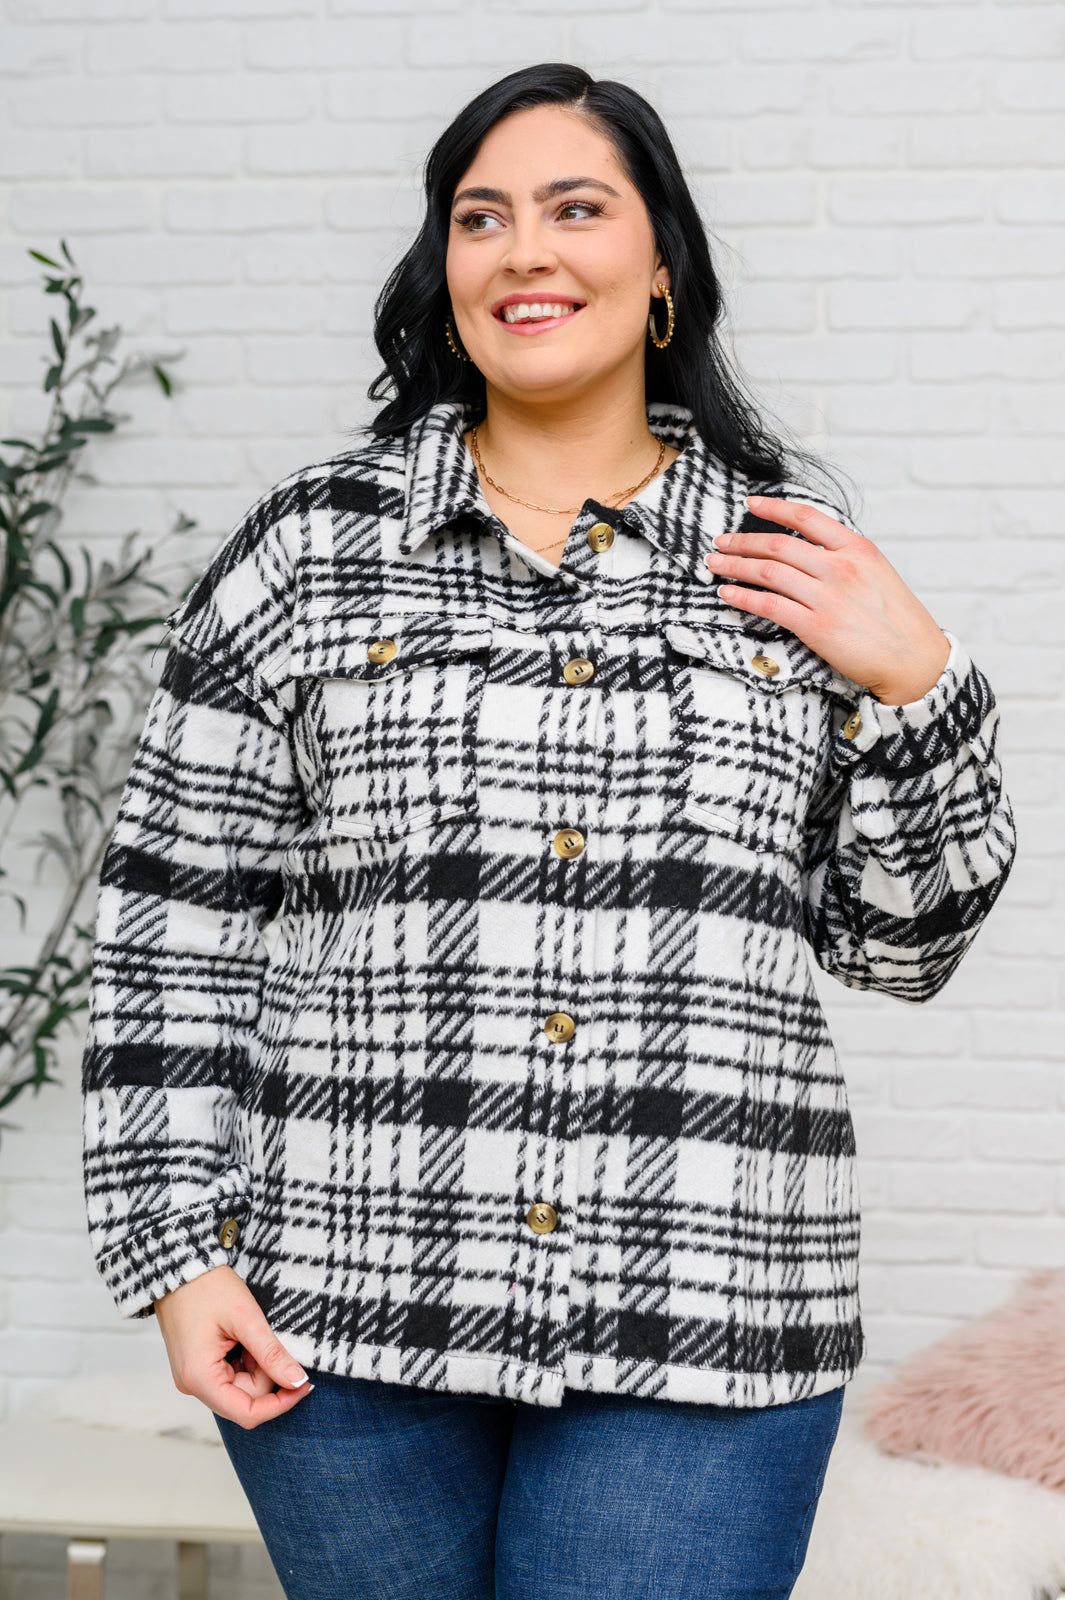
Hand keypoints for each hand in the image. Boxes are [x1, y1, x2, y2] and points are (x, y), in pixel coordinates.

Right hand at [154, 1264, 312, 1429]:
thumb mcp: (246, 1318)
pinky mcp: (199, 1366)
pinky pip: (231, 1375)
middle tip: (263, 1336)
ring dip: (255, 1364)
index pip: (246, 1413)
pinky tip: (241, 1335)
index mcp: (199, 1378)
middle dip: (265, 1373)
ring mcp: (194, 1376)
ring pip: (241, 1387)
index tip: (304, 1385)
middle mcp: (193, 1384)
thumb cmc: (206, 1287)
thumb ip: (272, 1354)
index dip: (280, 1404)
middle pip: (245, 1399)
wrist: (180, 1266)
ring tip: (248, 1331)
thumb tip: (297, 1381)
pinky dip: (245, 1359)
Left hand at [706, 496, 949, 705]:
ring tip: (715, 564)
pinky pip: (770, 605)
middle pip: (778, 546)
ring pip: (768, 572)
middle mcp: (841, 568)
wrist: (914, 660)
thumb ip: (845, 558)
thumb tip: (809, 550)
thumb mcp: (878, 574)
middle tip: (720, 543)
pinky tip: (727, 593)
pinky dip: (743, 597)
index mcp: (858, 549)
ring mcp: (828, 597)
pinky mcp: (816, 627)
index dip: (773, 508)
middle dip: (742, 542)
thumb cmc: (898, 621)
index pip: (807, 518)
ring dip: (735, 566)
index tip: (750, 505)